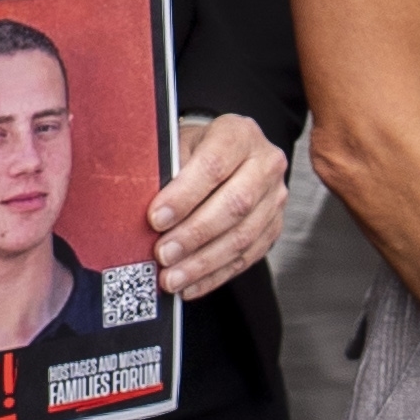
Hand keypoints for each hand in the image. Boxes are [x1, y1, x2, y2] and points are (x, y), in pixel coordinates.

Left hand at [144, 113, 289, 300]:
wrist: (225, 152)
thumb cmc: (194, 148)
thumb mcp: (177, 144)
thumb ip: (167, 170)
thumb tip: (144, 210)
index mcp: (239, 134)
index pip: (213, 166)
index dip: (183, 195)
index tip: (155, 218)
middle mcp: (266, 164)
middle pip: (234, 205)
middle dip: (194, 235)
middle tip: (162, 254)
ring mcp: (275, 198)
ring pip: (243, 237)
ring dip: (203, 263)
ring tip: (171, 278)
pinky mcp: (274, 227)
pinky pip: (247, 257)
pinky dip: (215, 275)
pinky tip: (190, 286)